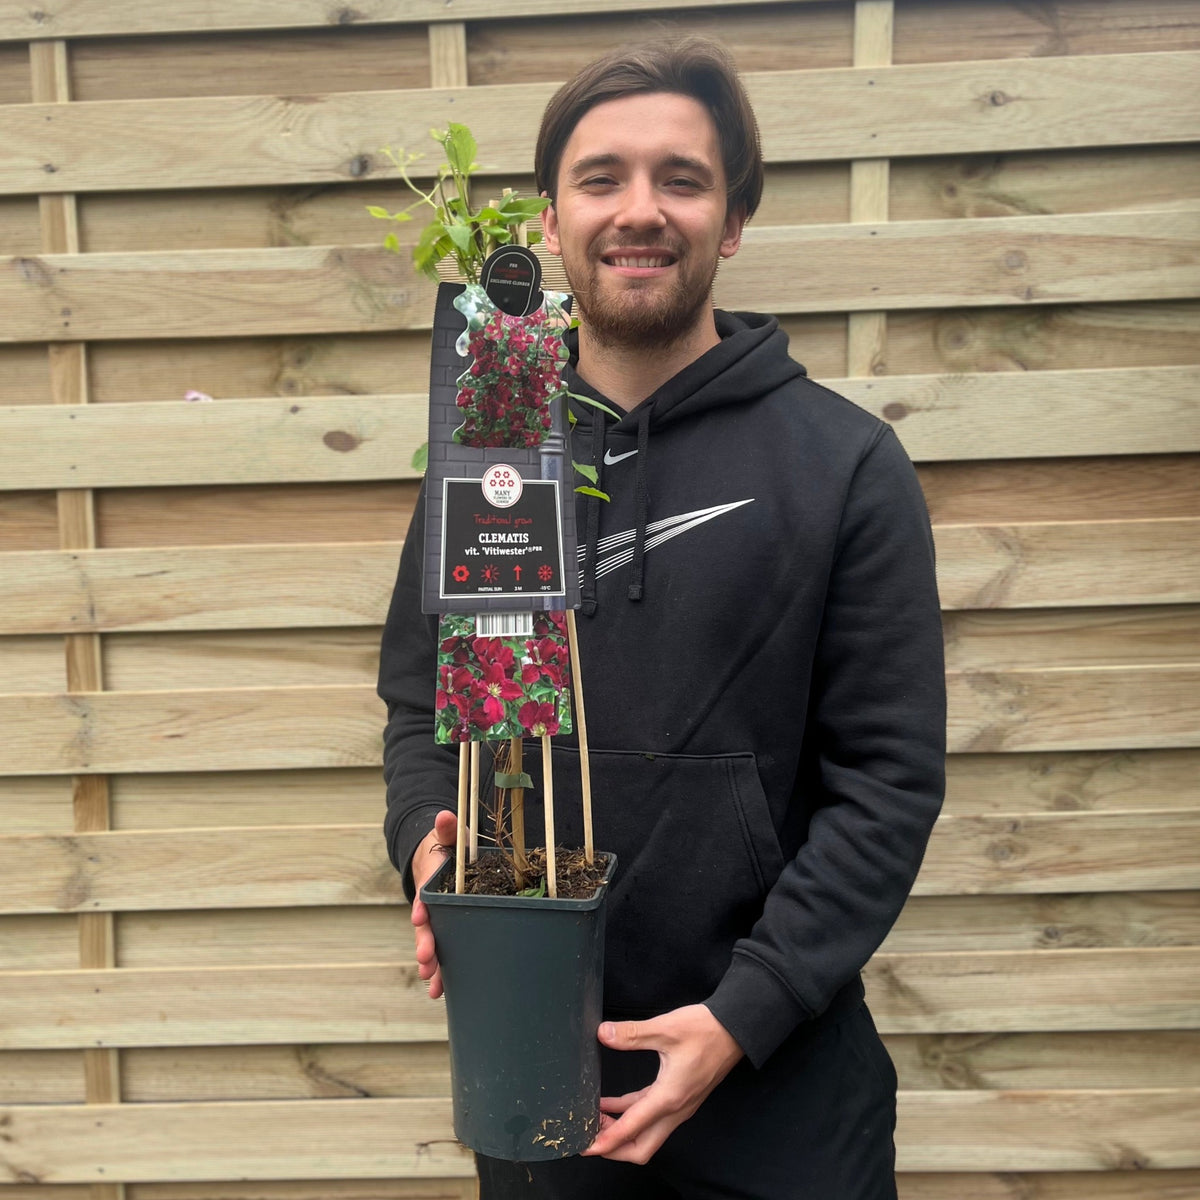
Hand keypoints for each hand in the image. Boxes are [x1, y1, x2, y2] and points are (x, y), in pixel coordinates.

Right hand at [409, 810, 457, 999]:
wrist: (439, 856)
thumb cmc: (449, 845)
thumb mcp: (450, 834)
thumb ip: (447, 827)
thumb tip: (445, 813)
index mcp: (431, 880)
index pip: (425, 893)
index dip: (422, 906)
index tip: (420, 916)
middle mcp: (430, 903)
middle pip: (426, 925)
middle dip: (425, 943)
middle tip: (426, 960)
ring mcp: (437, 920)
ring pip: (432, 944)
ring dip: (433, 964)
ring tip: (434, 983)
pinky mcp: (447, 930)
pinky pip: (444, 952)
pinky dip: (443, 971)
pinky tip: (442, 991)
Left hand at [582, 1004, 743, 1163]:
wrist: (736, 1029)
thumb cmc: (705, 1030)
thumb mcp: (666, 1028)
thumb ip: (632, 1034)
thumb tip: (604, 1034)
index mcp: (668, 1098)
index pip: (631, 1130)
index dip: (605, 1142)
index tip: (585, 1146)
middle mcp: (675, 1109)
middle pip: (641, 1147)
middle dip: (613, 1148)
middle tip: (587, 1135)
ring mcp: (679, 1105)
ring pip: (647, 1134)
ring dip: (621, 1131)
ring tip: (593, 1119)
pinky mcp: (680, 1096)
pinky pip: (651, 1115)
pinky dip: (630, 1114)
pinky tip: (612, 1103)